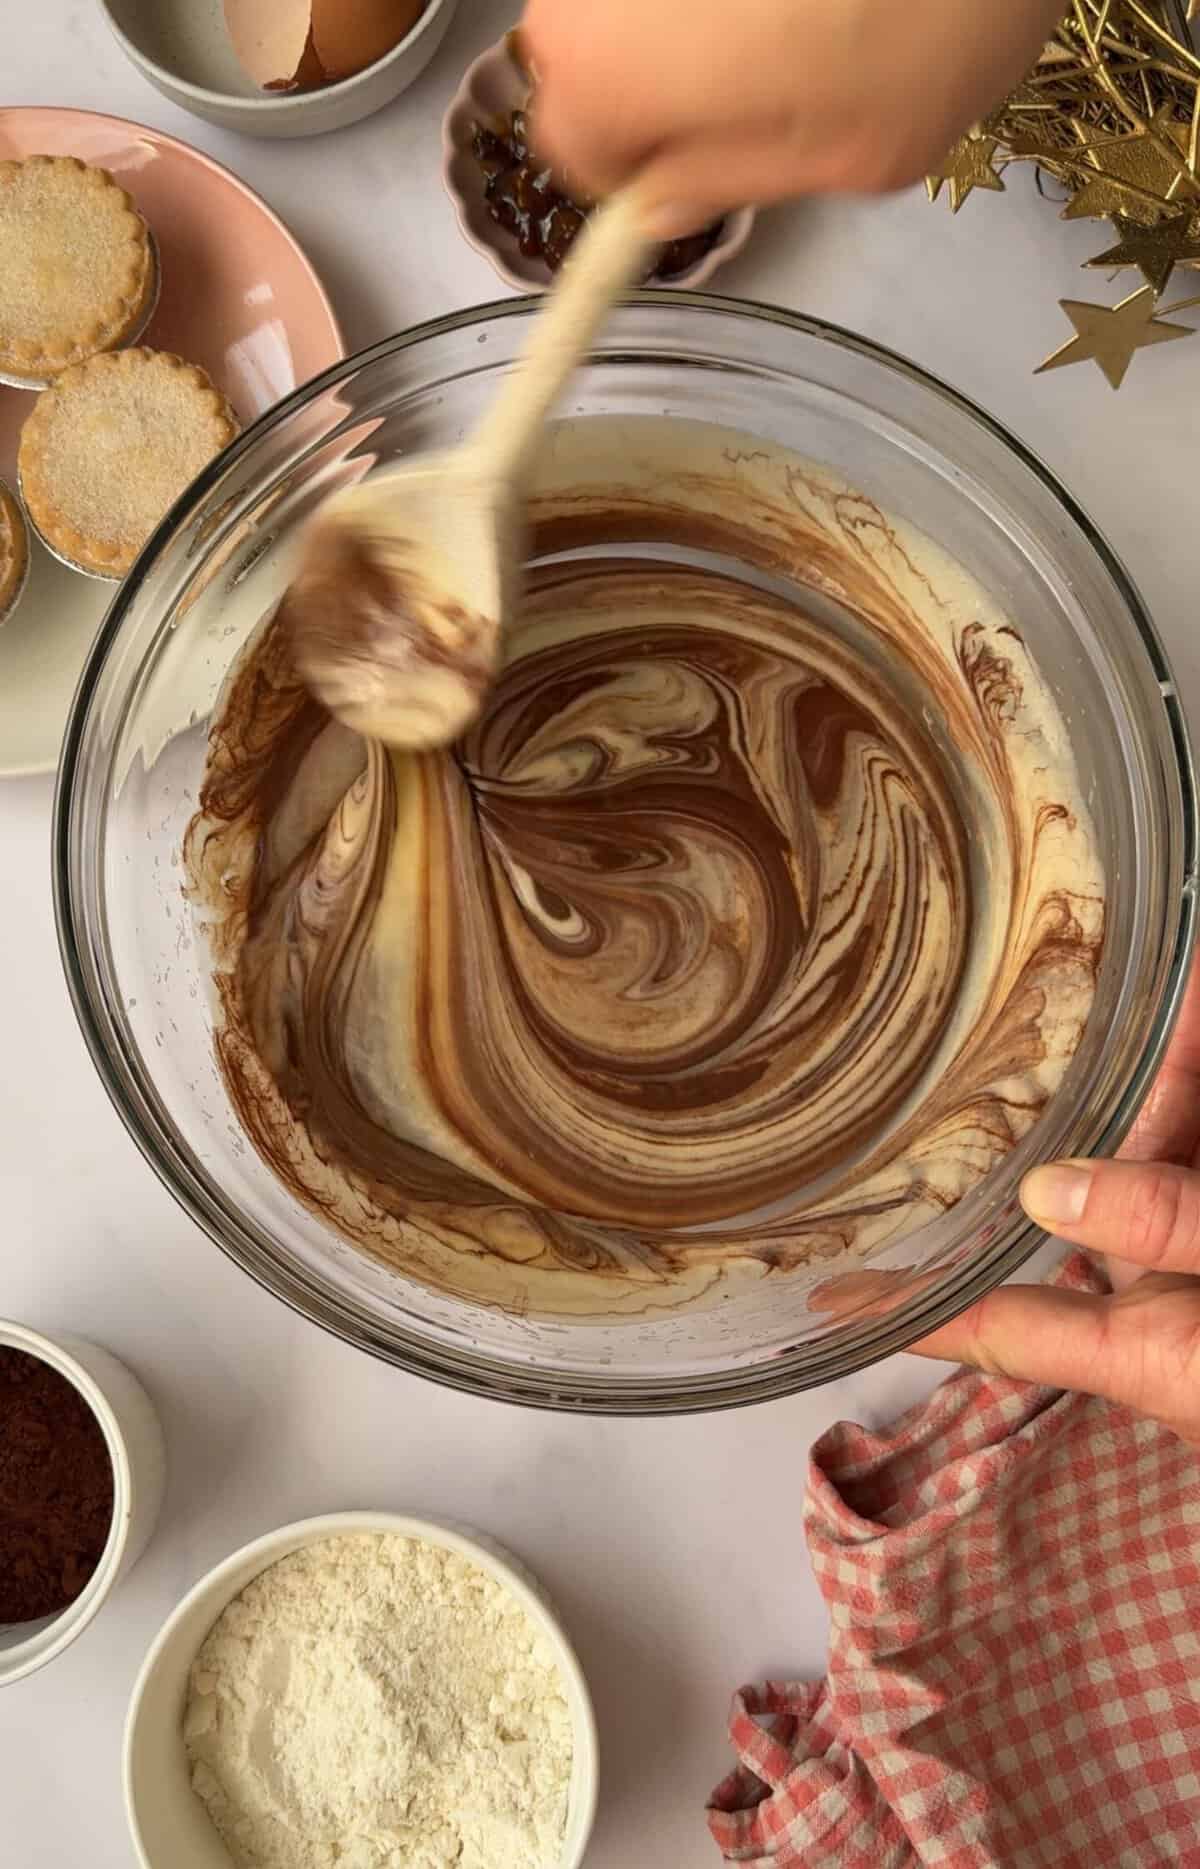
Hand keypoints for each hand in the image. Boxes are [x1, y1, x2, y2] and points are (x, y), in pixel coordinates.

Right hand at [520, 0, 1065, 232]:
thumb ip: (730, 184)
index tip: (697, 170)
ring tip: (799, 16)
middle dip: (661, 83)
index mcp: (612, 72)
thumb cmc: (930, 13)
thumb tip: (666, 202)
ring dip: (692, 20)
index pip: (572, 151)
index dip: (641, 169)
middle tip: (767, 87)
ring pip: (631, 1)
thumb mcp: (843, 153)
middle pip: (588, 55)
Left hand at [914, 956, 1199, 1444]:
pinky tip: (1192, 1005)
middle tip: (1048, 1001)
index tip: (826, 1295)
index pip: (1002, 1329)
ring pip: (1171, 1145)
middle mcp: (1178, 1301)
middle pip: (1104, 1182)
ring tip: (1162, 977)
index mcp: (1153, 1352)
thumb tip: (1052, 1188)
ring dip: (1173, 1063)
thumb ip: (1171, 1233)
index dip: (907, 1314)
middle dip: (1092, 1092)